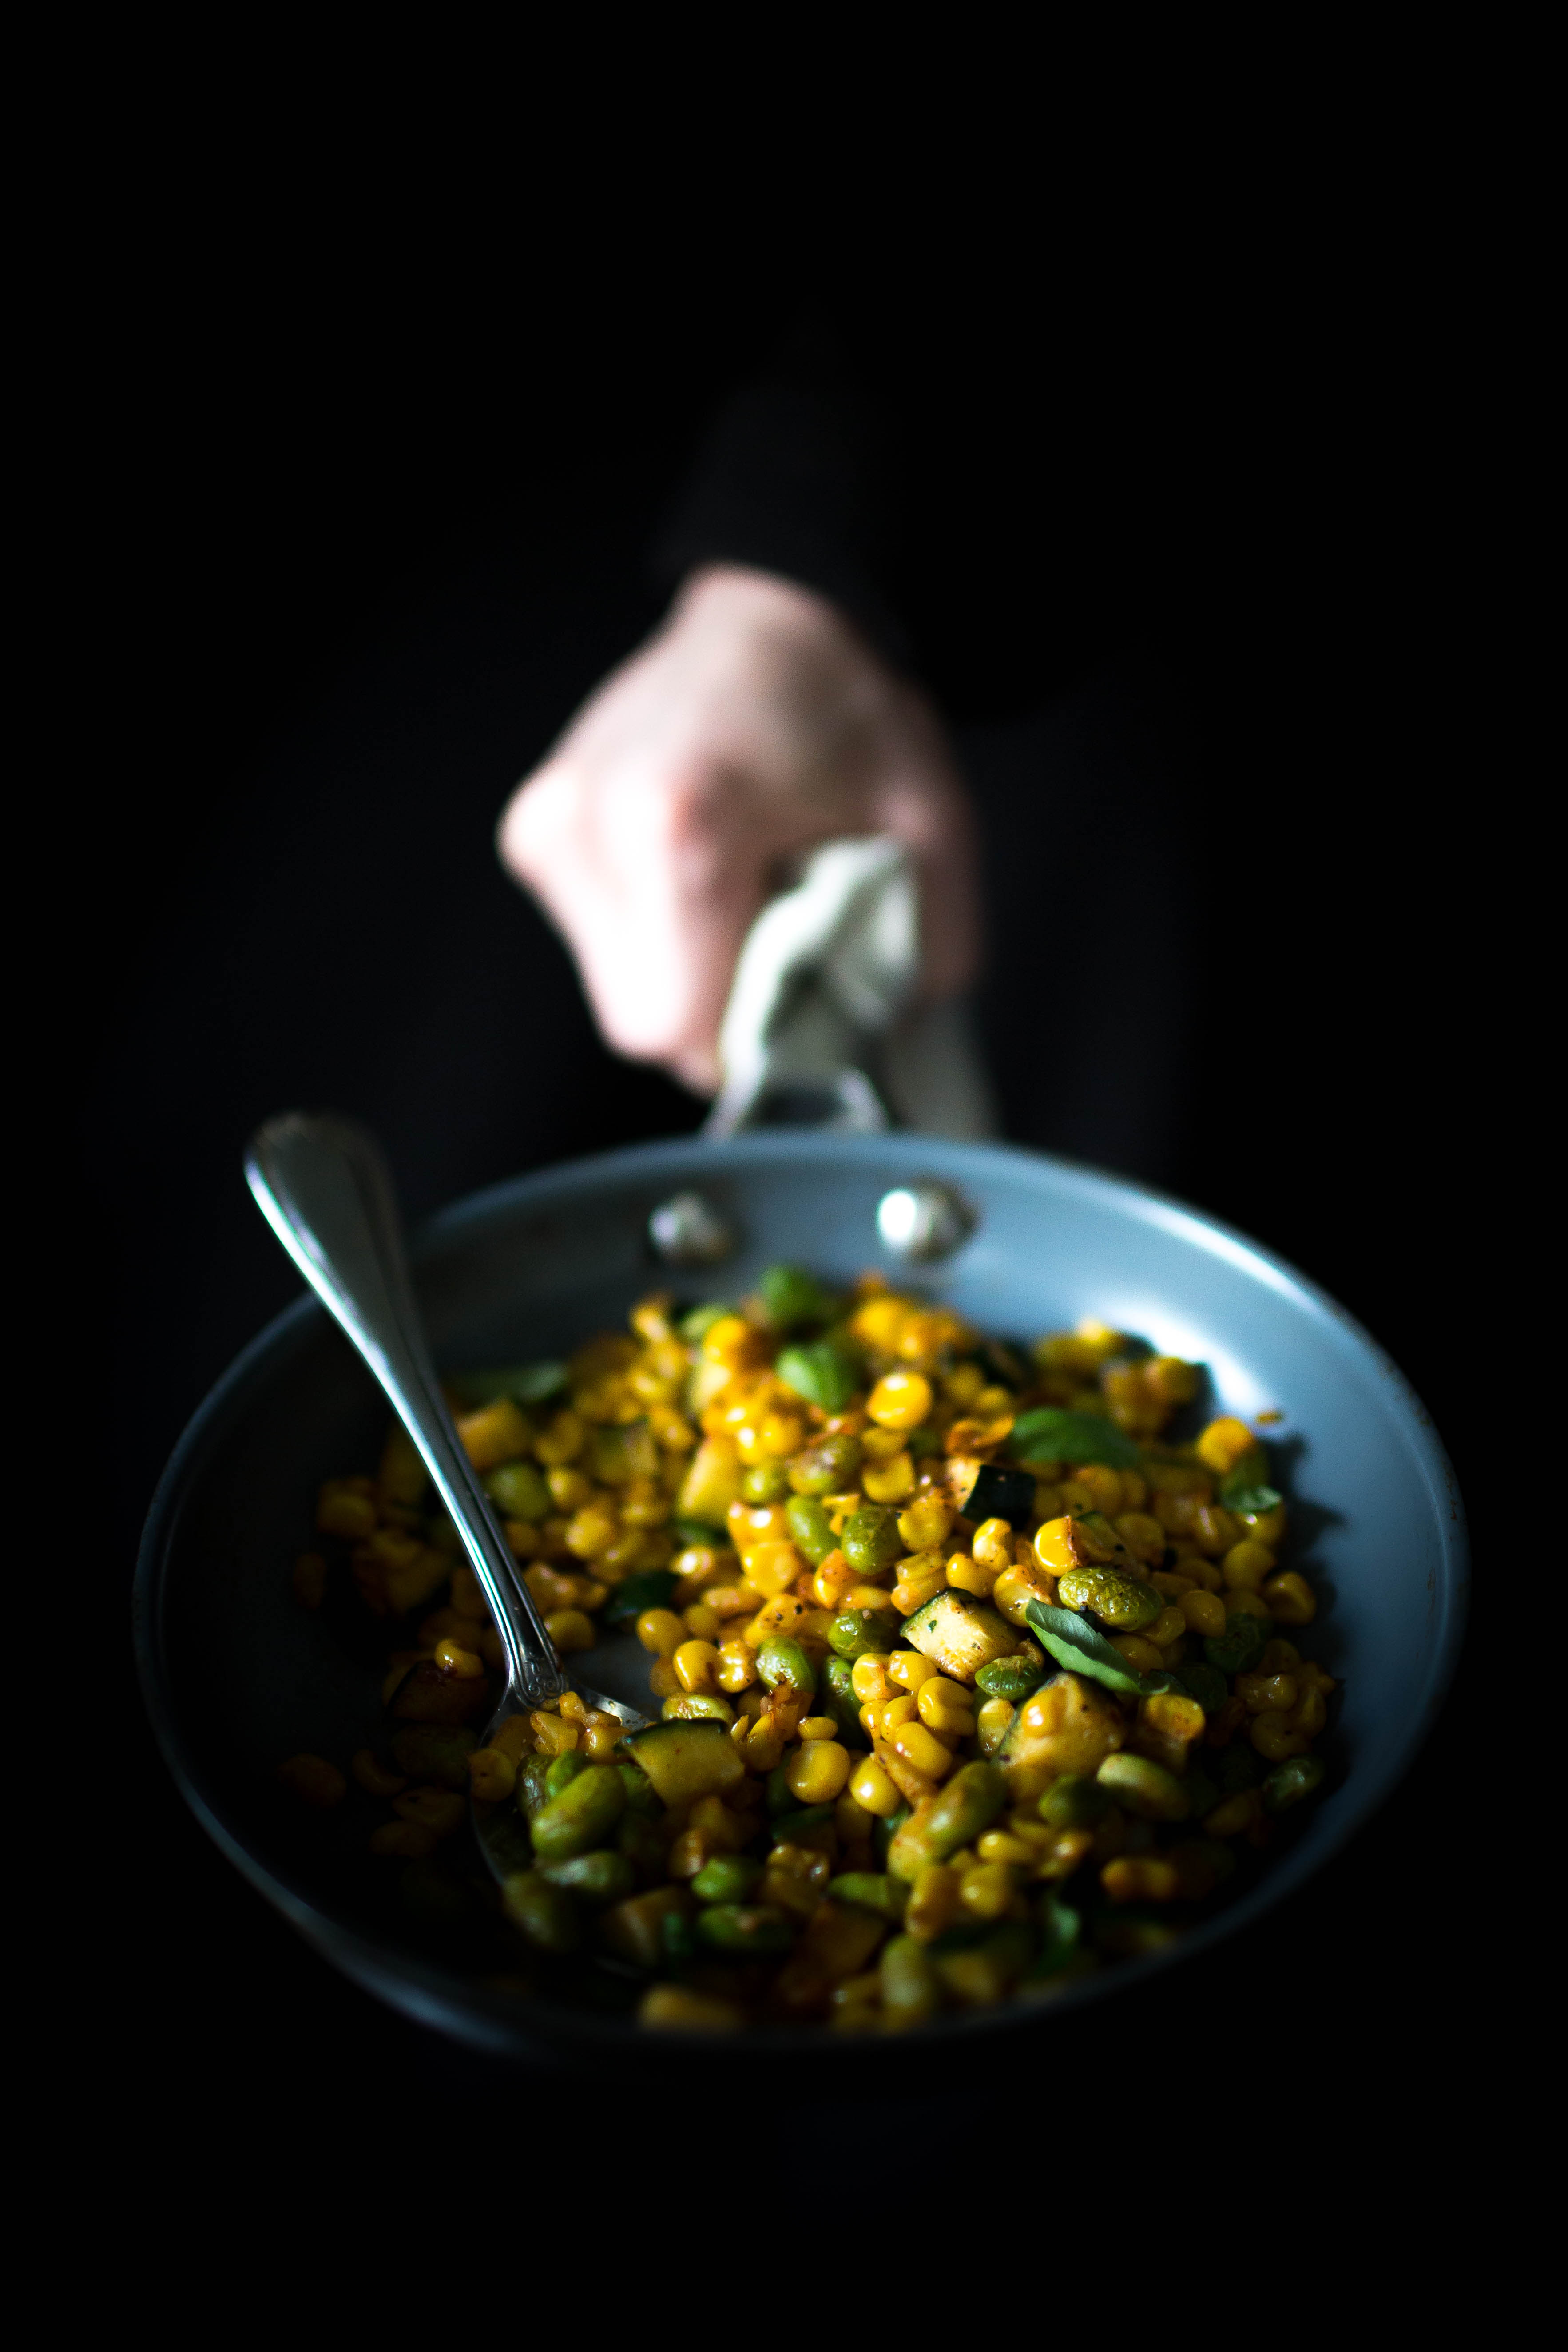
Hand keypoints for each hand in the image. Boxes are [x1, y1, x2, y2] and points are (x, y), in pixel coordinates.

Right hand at [497, 565, 978, 1091]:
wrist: (781, 623)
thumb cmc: (852, 719)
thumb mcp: (926, 842)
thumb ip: (908, 970)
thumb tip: (877, 1067)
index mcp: (676, 823)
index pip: (682, 1029)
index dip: (753, 1041)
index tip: (805, 1001)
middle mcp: (588, 823)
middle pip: (642, 1022)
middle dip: (721, 1014)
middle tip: (780, 947)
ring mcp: (550, 825)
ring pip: (618, 993)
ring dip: (689, 979)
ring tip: (741, 901)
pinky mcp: (537, 832)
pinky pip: (602, 944)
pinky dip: (659, 940)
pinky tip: (699, 882)